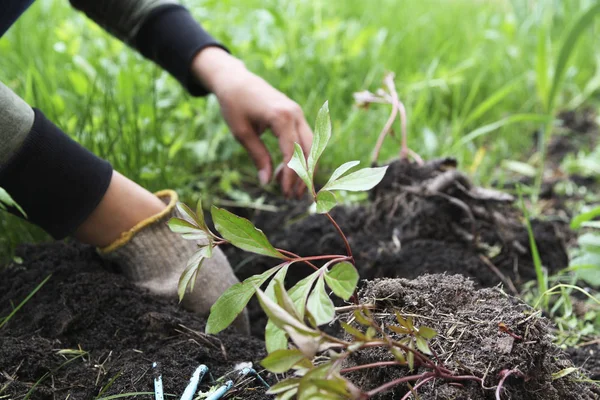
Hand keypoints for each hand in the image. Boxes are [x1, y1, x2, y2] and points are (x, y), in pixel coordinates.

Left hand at [191, 47, 312, 197]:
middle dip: (304, 176)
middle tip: (293, 197)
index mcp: (281, 117)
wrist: (235, 80)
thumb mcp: (242, 133)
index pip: (293, 153)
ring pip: (311, 146)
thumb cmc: (235, 105)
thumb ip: (258, 157)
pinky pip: (304, 140)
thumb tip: (267, 183)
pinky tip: (285, 171)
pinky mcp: (296, 116)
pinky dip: (299, 157)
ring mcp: (298, 113)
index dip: (291, 176)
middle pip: (309, 150)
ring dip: (304, 168)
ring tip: (290, 188)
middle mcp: (295, 114)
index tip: (286, 194)